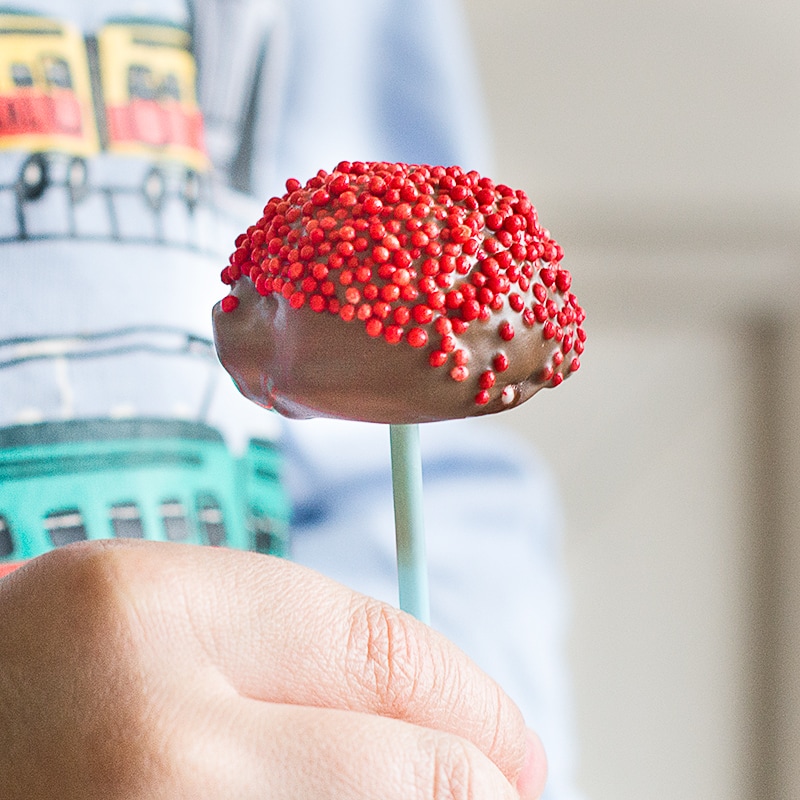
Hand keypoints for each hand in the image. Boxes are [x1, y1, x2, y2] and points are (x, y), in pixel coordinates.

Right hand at [0, 540, 545, 797]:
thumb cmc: (44, 673)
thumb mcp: (160, 613)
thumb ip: (296, 650)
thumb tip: (445, 718)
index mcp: (148, 609)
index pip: (383, 649)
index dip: (474, 699)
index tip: (513, 739)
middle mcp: (153, 743)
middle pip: (410, 771)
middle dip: (479, 780)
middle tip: (506, 785)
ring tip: (443, 798)